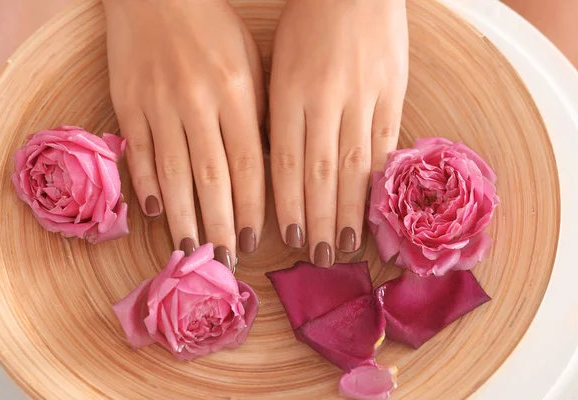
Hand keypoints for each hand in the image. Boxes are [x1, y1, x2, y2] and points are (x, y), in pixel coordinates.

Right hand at [103, 0, 265, 269]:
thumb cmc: (214, 28)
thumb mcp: (250, 62)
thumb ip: (257, 114)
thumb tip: (266, 169)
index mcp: (237, 92)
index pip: (249, 165)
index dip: (252, 209)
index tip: (256, 243)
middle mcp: (198, 102)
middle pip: (211, 178)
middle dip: (220, 225)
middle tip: (225, 261)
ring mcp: (159, 103)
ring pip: (171, 173)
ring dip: (182, 217)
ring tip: (189, 251)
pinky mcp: (127, 102)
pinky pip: (137, 151)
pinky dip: (143, 184)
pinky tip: (153, 213)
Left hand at [270, 0, 407, 265]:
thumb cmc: (306, 24)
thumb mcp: (276, 63)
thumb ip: (276, 114)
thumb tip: (275, 167)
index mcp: (288, 92)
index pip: (286, 163)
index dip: (288, 206)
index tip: (288, 240)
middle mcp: (325, 100)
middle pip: (320, 173)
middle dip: (318, 220)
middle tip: (320, 258)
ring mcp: (363, 97)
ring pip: (354, 166)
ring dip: (349, 211)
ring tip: (346, 246)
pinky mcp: (393, 93)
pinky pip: (385, 145)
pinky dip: (379, 181)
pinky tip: (375, 209)